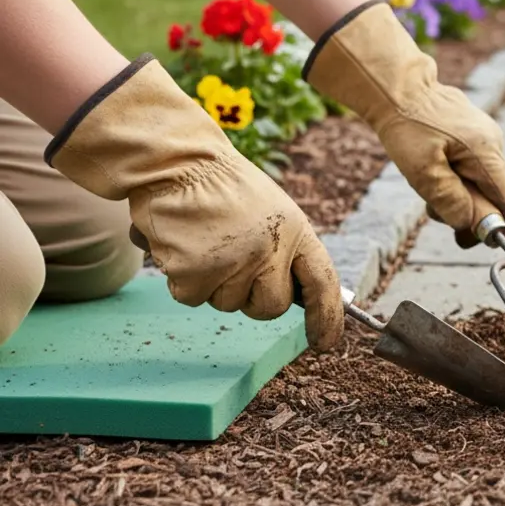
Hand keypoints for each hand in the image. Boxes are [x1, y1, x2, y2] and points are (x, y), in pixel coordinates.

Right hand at [46, 56, 344, 349]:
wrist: (176, 163)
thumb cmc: (221, 186)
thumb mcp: (272, 211)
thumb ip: (284, 249)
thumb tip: (291, 293)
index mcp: (296, 232)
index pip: (323, 282)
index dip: (328, 316)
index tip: (325, 342)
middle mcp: (271, 251)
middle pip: (270, 307)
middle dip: (251, 297)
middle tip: (231, 263)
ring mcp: (234, 264)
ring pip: (227, 304)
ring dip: (213, 283)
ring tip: (205, 241)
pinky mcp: (196, 274)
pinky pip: (193, 298)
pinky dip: (183, 279)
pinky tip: (182, 245)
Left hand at [303, 0, 504, 246]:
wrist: (395, 85)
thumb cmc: (407, 127)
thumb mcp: (423, 172)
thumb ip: (451, 201)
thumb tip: (471, 224)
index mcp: (486, 152)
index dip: (504, 226)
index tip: (493, 245)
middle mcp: (492, 141)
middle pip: (491, 191)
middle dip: (469, 210)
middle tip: (436, 214)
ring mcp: (483, 133)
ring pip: (479, 178)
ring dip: (457, 192)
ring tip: (424, 185)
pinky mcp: (471, 129)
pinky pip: (470, 163)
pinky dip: (454, 176)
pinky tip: (430, 168)